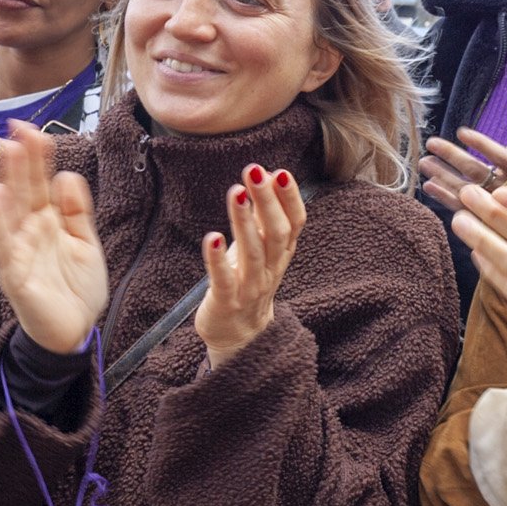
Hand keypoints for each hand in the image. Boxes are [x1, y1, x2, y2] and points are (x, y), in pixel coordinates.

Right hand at [0, 125, 108, 354]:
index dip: (38, 157)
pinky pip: (4, 242)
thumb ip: (77, 212)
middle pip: (24, 189)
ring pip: (11, 209)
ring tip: (5, 149)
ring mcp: (19, 251)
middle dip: (22, 159)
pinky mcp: (14, 273)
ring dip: (7, 179)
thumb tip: (68, 175)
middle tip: (19, 126)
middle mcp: (29, 232)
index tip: (36, 129)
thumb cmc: (76, 289)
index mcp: (47, 223)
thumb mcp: (85, 243)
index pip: (41, 183)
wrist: (74, 333)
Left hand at [195, 163, 310, 366]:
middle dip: (268, 201)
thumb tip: (269, 173)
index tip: (281, 172)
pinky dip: (218, 260)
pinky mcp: (227, 302)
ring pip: (253, 253)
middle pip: (275, 233)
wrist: (239, 335)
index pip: (294, 224)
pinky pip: (224, 281)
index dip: (290, 199)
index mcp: (281, 253)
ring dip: (245, 221)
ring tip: (237, 192)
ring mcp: (250, 287)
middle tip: (255, 171)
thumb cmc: (248, 280)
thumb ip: (265, 214)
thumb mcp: (260, 246)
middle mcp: (271, 269)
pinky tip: (212, 237)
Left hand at [420, 101, 506, 209]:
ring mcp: (494, 206)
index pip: (500, 155)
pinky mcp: (484, 220)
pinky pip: (461, 208)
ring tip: (424, 163)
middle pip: (477, 171)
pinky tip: (429, 186)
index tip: (461, 132)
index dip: (481, 144)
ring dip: (442, 175)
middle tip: (431, 142)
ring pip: (465, 189)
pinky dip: (443, 197)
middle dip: (452, 156)